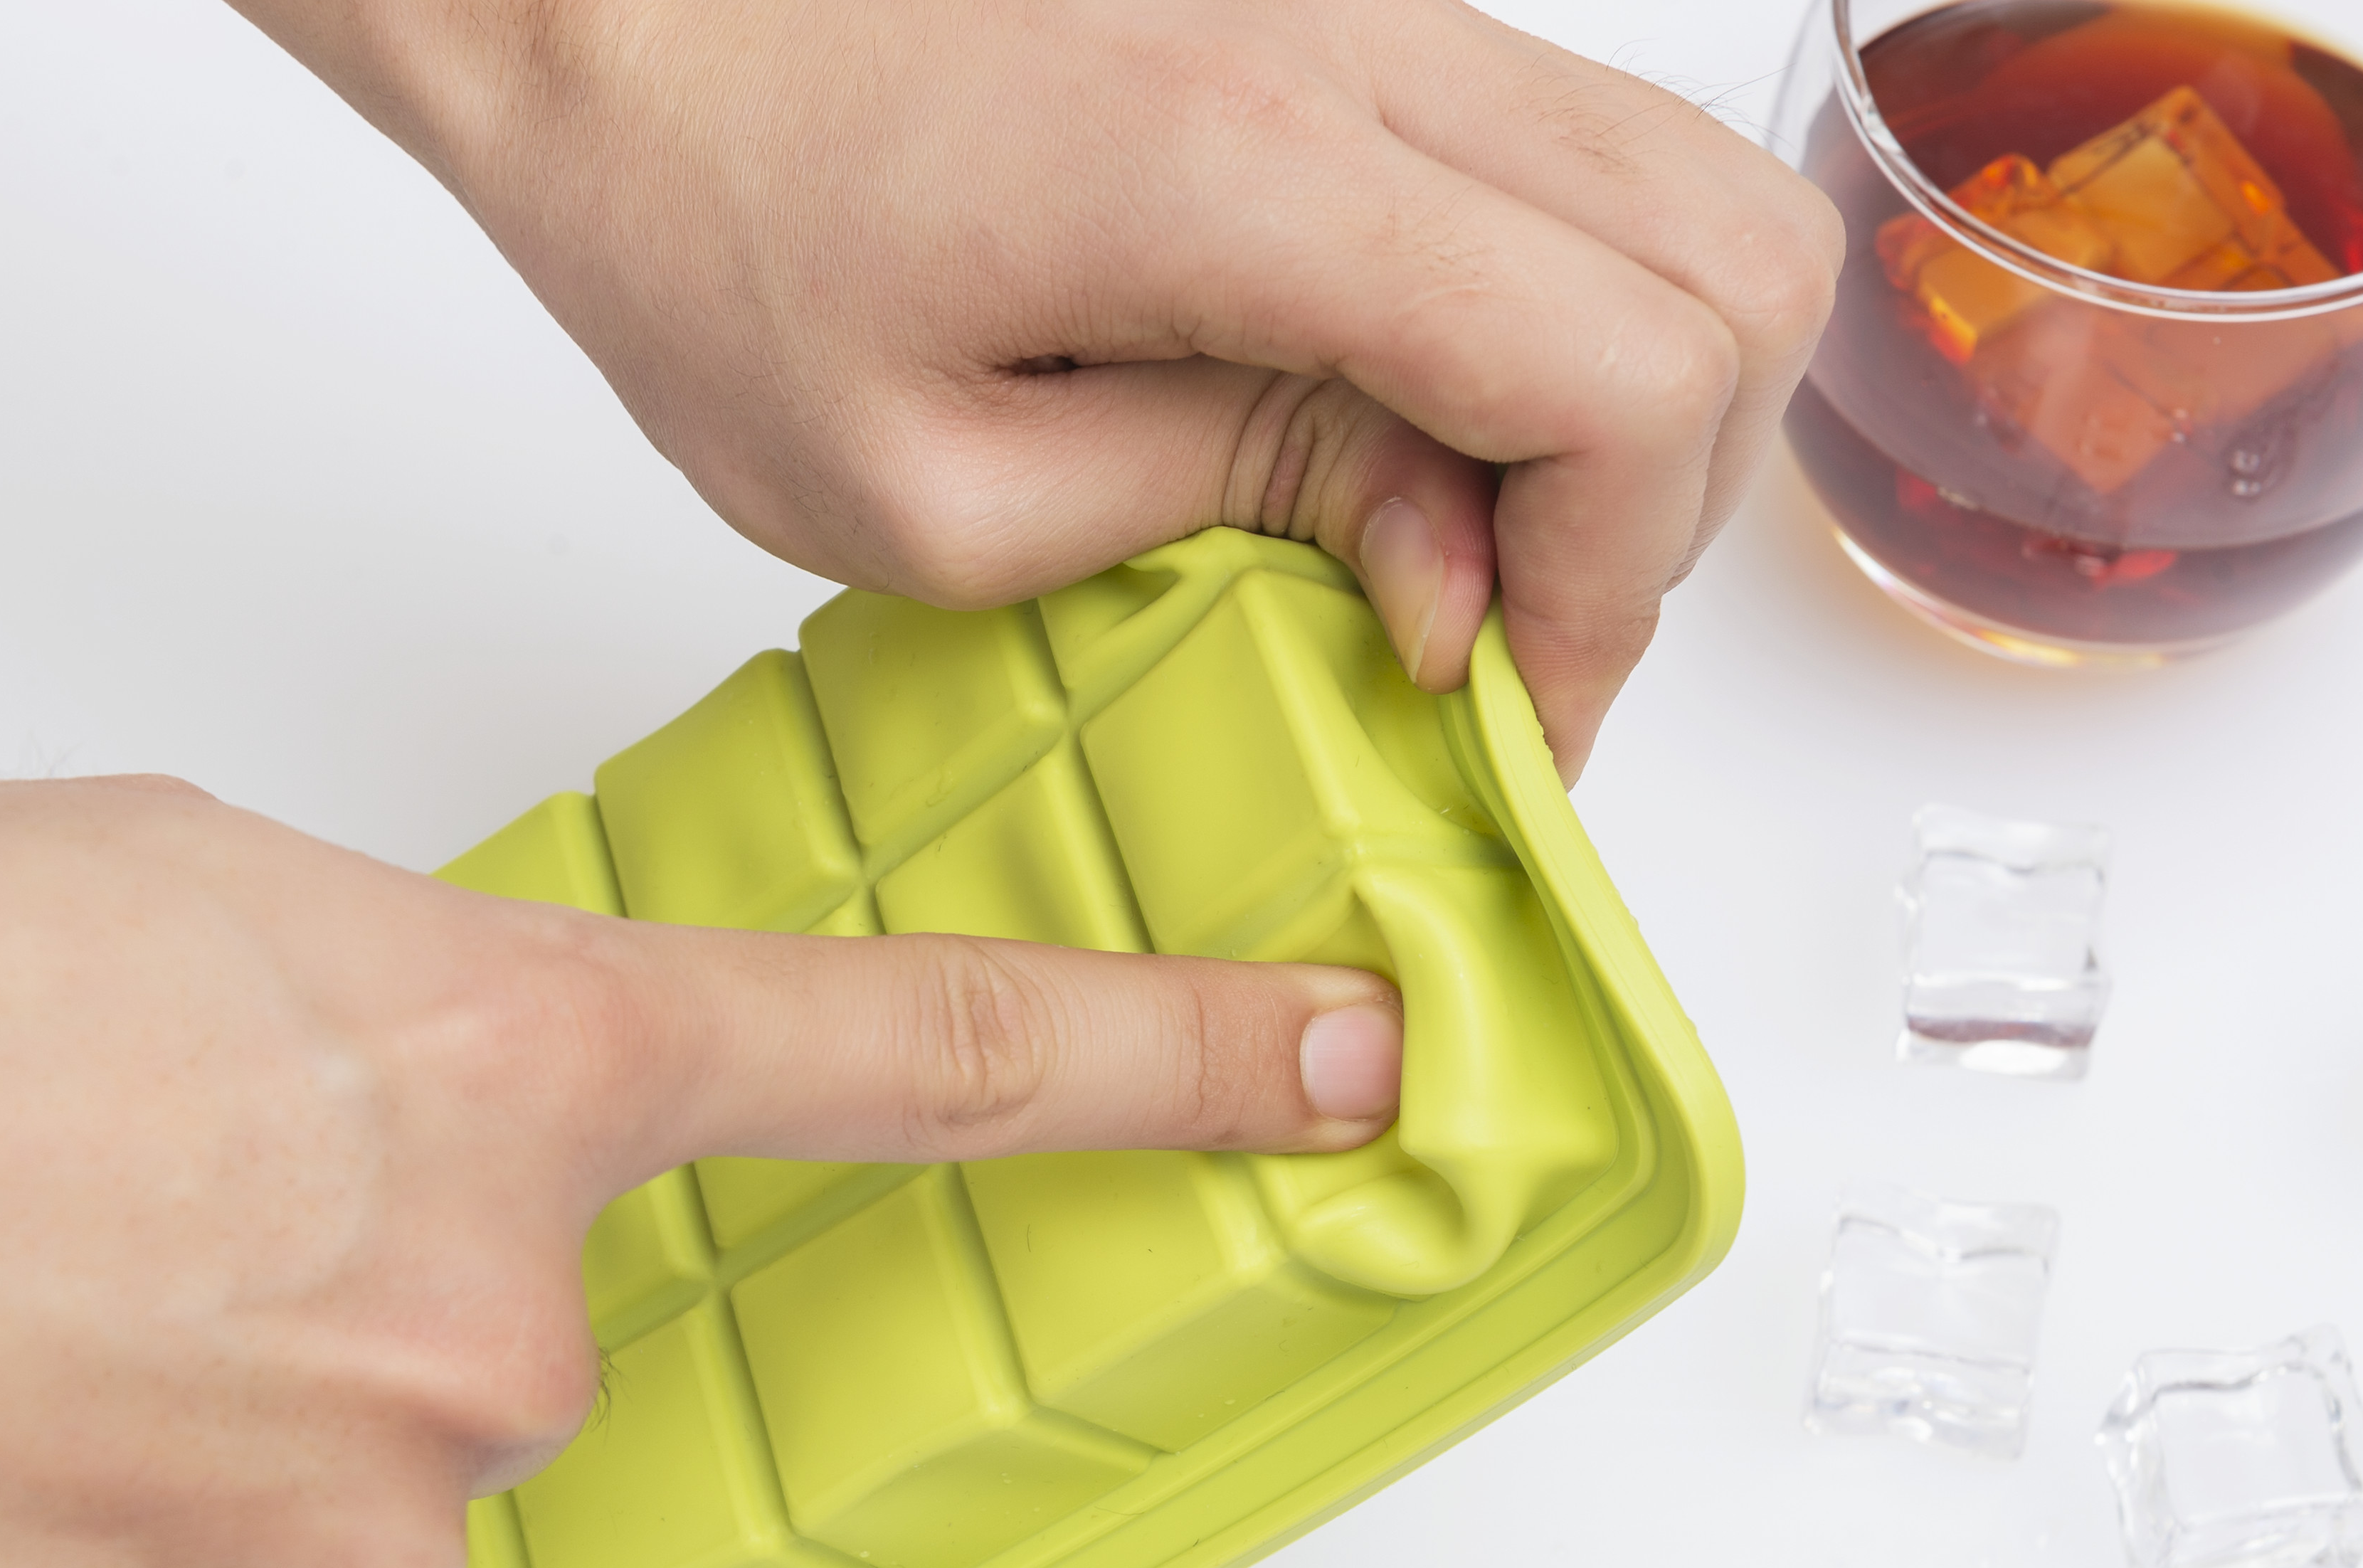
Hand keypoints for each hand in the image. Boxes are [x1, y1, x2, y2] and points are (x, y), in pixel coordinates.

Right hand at [0, 778, 1399, 1567]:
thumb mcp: (158, 907)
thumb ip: (379, 1025)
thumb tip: (415, 1136)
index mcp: (488, 1063)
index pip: (912, 1063)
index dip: (1165, 1064)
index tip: (1343, 1070)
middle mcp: (490, 1319)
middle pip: (529, 1341)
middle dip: (370, 1301)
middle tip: (119, 1240)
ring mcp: (378, 1539)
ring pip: (378, 1504)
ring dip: (234, 1447)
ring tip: (5, 1355)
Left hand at [237, 0, 1839, 771]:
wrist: (627, 5)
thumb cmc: (717, 227)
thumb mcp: (936, 491)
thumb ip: (1235, 521)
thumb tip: (1450, 576)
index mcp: (1253, 178)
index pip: (1629, 373)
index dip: (1617, 585)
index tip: (1510, 703)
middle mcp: (1363, 52)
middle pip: (1735, 267)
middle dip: (1666, 504)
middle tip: (1507, 638)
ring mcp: (1376, 13)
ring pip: (1687, 197)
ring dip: (1638, 404)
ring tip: (1466, 545)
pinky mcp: (1350, 19)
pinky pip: (1568, 162)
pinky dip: (1562, 315)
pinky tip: (1412, 425)